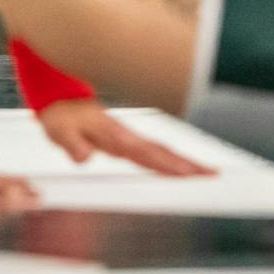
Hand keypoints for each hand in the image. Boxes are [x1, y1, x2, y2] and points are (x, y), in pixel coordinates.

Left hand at [37, 98, 213, 177]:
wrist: (61, 98)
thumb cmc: (62, 117)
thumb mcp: (62, 132)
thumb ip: (74, 145)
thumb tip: (85, 157)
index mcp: (116, 137)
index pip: (147, 154)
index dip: (169, 164)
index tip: (189, 173)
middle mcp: (127, 138)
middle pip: (163, 152)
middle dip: (188, 164)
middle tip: (212, 174)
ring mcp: (129, 138)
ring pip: (161, 150)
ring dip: (183, 161)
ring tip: (204, 171)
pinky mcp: (127, 140)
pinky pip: (153, 150)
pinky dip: (169, 158)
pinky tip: (178, 165)